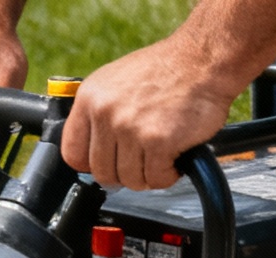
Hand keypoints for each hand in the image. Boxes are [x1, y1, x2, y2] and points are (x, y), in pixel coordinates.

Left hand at [61, 37, 238, 189]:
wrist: (203, 59)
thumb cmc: (165, 71)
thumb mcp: (116, 82)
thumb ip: (98, 114)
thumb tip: (89, 152)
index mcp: (90, 98)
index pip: (72, 153)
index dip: (91, 165)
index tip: (108, 162)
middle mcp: (105, 113)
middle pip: (102, 173)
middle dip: (125, 172)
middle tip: (143, 159)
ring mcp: (130, 128)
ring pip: (130, 180)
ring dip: (149, 174)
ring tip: (161, 154)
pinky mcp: (157, 142)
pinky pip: (156, 178)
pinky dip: (168, 174)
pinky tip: (175, 156)